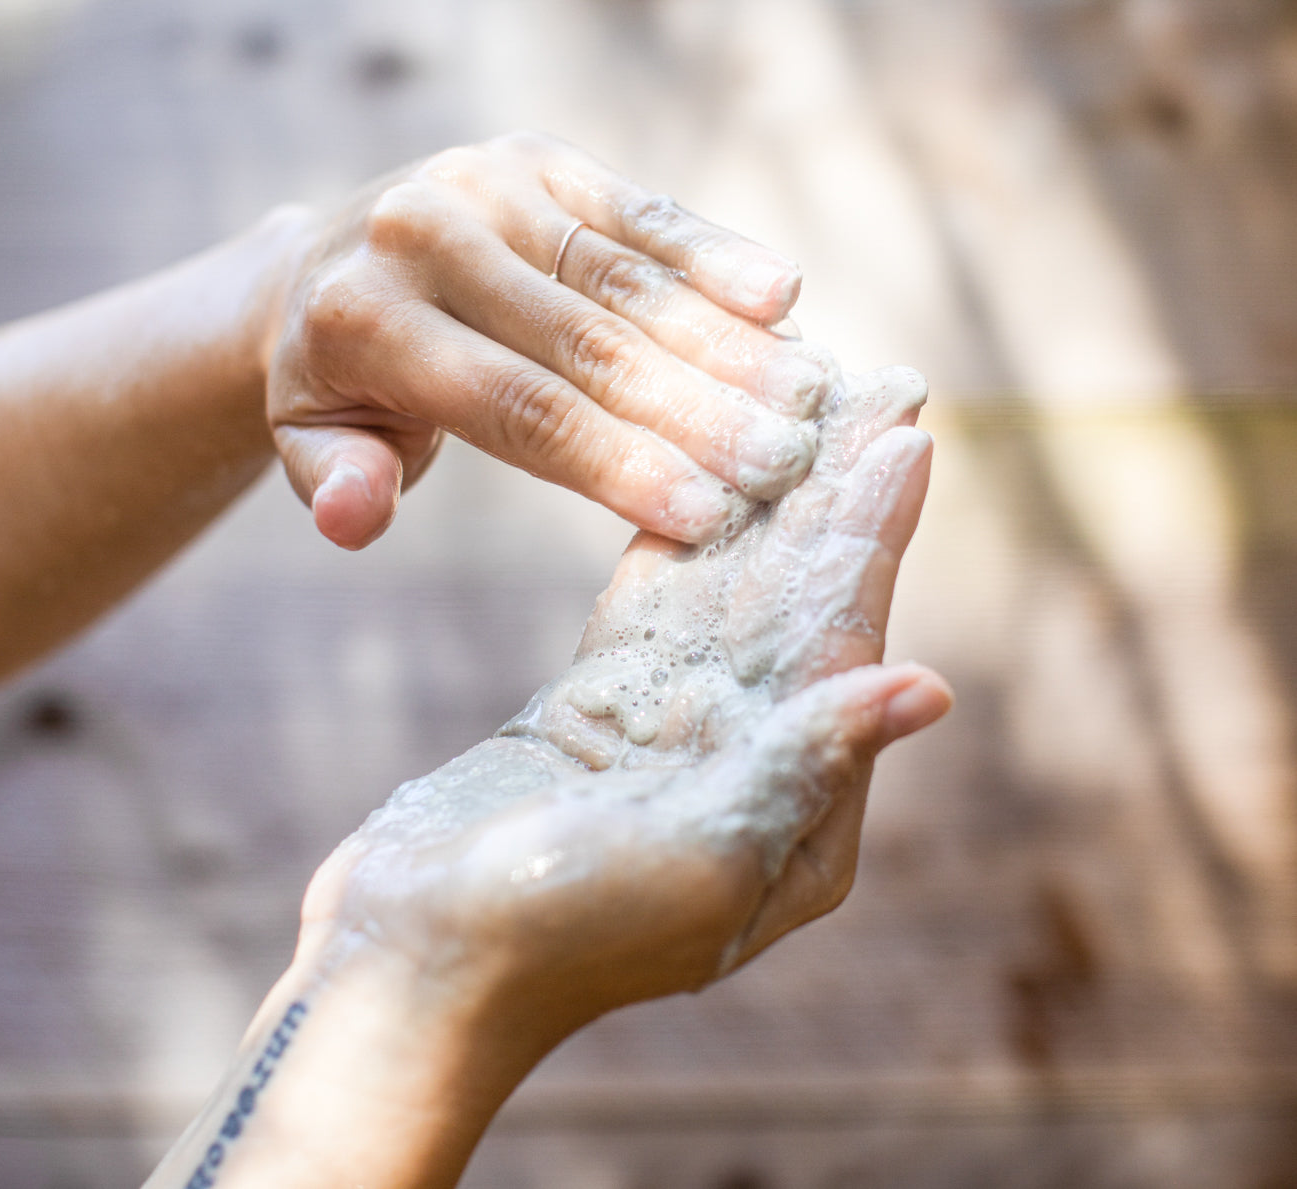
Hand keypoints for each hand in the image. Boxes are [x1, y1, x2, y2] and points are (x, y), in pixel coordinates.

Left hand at [264, 132, 836, 548]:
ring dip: (726, 342)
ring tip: (809, 400)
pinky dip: (713, 253)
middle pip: (588, 344)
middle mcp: (428, 233)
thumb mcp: (313, 443)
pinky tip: (783, 296)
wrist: (323, 262)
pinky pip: (638, 212)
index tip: (708, 515)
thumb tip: (354, 517)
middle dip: (696, 410)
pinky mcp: (539, 161)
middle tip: (786, 467)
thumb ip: (337, 481)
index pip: (519, 408)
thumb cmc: (340, 384)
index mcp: (365, 319)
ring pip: (626, 279)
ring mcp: (489, 184)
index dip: (617, 463)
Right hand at [299, 365, 950, 1058]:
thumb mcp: (705, 858)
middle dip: (837, 495)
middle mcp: (750, 763)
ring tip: (806, 407)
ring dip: (770, 499)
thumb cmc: (561, 936)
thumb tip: (928, 686)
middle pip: (803, 601)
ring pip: (733, 588)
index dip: (877, 536)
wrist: (418, 961)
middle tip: (879, 384)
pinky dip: (683, 535)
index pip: (849, 643)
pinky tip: (707, 470)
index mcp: (800, 814)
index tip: (908, 435)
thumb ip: (808, 764)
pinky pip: (656, 604)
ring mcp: (673, 730)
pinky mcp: (601, 708)